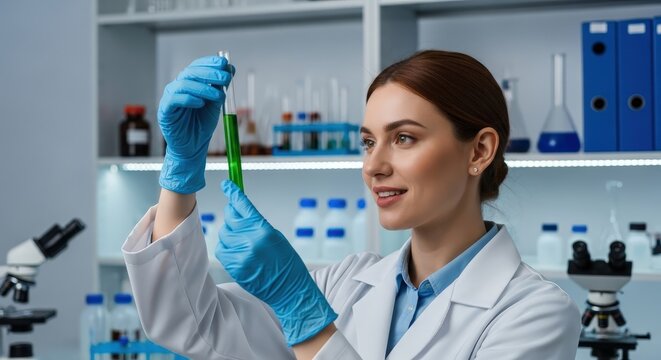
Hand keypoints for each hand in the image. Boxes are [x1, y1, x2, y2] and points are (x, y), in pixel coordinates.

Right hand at [158, 55, 231, 193]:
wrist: (193, 147)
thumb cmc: (201, 125)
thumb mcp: (215, 104)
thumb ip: (220, 87)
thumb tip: (230, 69)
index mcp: (190, 83)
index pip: (197, 66)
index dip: (210, 63)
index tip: (224, 63)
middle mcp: (178, 87)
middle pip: (191, 72)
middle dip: (210, 73)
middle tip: (225, 78)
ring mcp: (170, 98)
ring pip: (184, 84)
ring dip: (203, 87)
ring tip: (219, 96)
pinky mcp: (165, 110)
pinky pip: (174, 100)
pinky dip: (188, 99)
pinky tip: (200, 103)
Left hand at [215, 180, 337, 345]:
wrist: (289, 289)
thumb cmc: (286, 261)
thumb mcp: (275, 237)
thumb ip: (256, 224)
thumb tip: (239, 212)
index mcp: (264, 230)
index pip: (243, 206)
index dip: (233, 193)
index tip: (226, 184)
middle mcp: (251, 241)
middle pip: (231, 218)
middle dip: (233, 215)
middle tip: (238, 217)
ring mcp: (241, 255)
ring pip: (224, 234)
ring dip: (230, 233)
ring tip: (242, 239)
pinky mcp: (235, 267)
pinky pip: (222, 250)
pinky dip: (226, 246)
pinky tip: (236, 249)